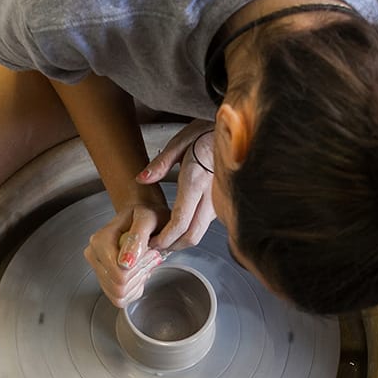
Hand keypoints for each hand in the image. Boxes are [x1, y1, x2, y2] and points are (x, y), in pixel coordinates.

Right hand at [84, 202, 166, 306]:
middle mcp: (94, 256)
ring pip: (119, 295)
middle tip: (151, 255)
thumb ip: (137, 237)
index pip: (119, 274)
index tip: (150, 250)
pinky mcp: (104, 281)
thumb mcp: (147, 219)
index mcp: (99, 241)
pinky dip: (135, 288)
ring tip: (145, 261)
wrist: (141, 218)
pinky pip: (120, 299)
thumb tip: (125, 262)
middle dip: (140, 275)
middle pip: (119, 287)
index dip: (140, 267)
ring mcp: (97, 270)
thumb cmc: (144, 217)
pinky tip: (139, 270)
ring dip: (138, 281)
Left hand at [136, 120, 216, 251]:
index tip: (152, 242)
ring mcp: (218, 202)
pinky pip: (204, 225)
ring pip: (199, 233)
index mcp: (196, 181)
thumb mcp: (180, 141)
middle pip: (191, 235)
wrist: (235, 131)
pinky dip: (189, 232)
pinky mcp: (221, 204)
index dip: (165, 237)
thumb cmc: (208, 133)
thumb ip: (160, 163)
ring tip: (162, 238)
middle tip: (155, 246)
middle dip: (172, 246)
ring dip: (180, 241)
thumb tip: (142, 178)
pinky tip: (177, 228)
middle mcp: (210, 195)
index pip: (180, 221)